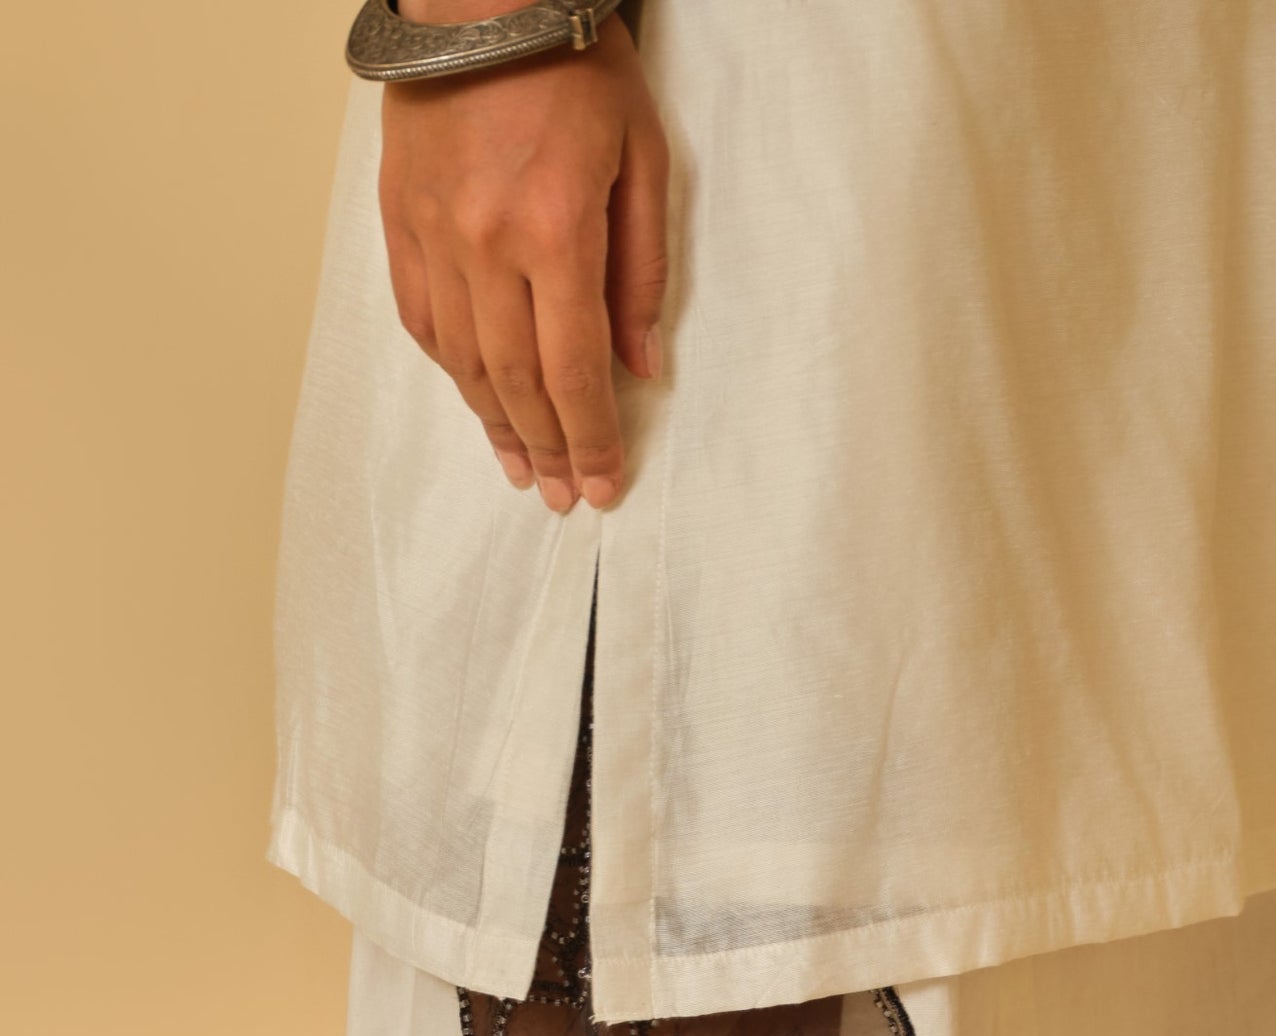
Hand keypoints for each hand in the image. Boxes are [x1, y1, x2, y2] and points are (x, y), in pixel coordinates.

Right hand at [379, 10, 667, 509]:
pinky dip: (452, 370)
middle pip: (516, 383)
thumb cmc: (575, 66)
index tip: (602, 486)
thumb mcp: (642, 158)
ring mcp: (434, 235)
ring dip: (495, 425)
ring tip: (520, 467)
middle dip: (545, 449)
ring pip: (464, 362)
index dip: (591, 440)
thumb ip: (641, 271)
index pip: (575, 371)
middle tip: (560, 495)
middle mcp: (486, 245)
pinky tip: (476, 400)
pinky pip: (423, 319)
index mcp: (554, 231)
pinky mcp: (400, 219)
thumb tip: (640, 366)